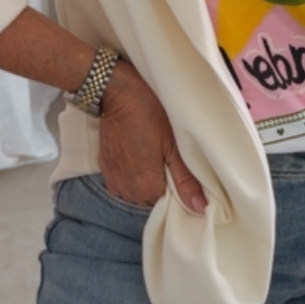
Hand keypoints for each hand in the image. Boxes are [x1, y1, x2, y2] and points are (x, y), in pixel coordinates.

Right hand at [97, 61, 207, 213]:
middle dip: (161, 187)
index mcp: (147, 187)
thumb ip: (186, 181)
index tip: (181, 173)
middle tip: (168, 162)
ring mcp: (113, 181)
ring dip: (145, 183)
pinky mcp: (104, 169)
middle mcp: (128, 190)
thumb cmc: (150, 115)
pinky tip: (138, 159)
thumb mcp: (174, 146)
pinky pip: (122, 185)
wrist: (118, 95)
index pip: (168, 204)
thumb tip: (200, 209)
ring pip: (135, 194)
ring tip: (152, 160)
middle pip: (151, 201)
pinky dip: (131, 177)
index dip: (177, 190)